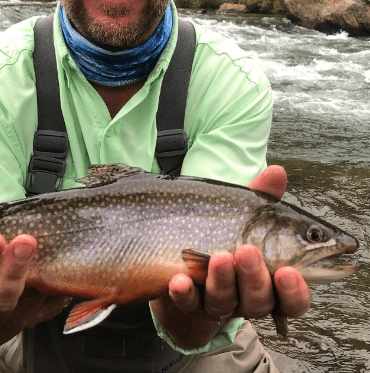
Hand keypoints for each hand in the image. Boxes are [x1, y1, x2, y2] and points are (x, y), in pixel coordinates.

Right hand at [0, 190, 70, 358]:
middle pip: (0, 296)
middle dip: (13, 269)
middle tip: (27, 241)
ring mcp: (21, 313)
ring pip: (35, 298)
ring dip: (46, 274)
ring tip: (56, 249)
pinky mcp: (45, 312)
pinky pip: (58, 299)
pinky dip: (65, 281)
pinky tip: (72, 262)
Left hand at [150, 166, 310, 348]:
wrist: (186, 252)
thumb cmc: (227, 231)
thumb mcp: (244, 214)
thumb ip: (262, 198)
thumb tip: (277, 171)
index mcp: (271, 280)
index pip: (293, 298)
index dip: (295, 290)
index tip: (290, 271)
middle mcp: (247, 297)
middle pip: (260, 301)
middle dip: (255, 277)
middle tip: (247, 250)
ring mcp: (218, 300)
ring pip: (225, 302)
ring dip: (222, 280)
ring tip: (218, 256)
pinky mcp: (188, 301)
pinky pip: (187, 303)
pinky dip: (184, 293)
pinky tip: (179, 280)